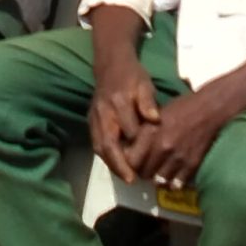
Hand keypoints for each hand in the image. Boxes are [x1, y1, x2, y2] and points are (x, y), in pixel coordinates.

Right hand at [88, 60, 162, 180]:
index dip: (137, 147)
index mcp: (118, 102)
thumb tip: (154, 119)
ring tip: (125, 177)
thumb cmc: (132, 76)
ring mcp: (94, 117)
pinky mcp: (91, 121)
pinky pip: (96, 142)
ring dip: (111, 164)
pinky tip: (116, 166)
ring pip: (99, 146)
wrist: (110, 65)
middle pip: (108, 143)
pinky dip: (105, 157)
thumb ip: (148, 102)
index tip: (147, 162)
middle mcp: (103, 112)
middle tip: (131, 180)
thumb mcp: (145, 84)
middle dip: (119, 164)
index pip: (128, 130)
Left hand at [128, 89, 232, 192]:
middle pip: (144, 173)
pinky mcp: (192, 164)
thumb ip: (142, 134)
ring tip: (158, 174)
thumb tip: (129, 150)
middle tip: (146, 169)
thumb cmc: (180, 108)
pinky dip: (174, 183)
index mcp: (150, 133)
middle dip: (143, 172)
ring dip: (158, 179)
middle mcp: (162, 147)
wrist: (208, 109)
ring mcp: (177, 157)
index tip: (133, 163)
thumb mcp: (155, 115)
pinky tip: (173, 179)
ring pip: (160, 181)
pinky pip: (177, 183)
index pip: (131, 161)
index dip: (130, 164)